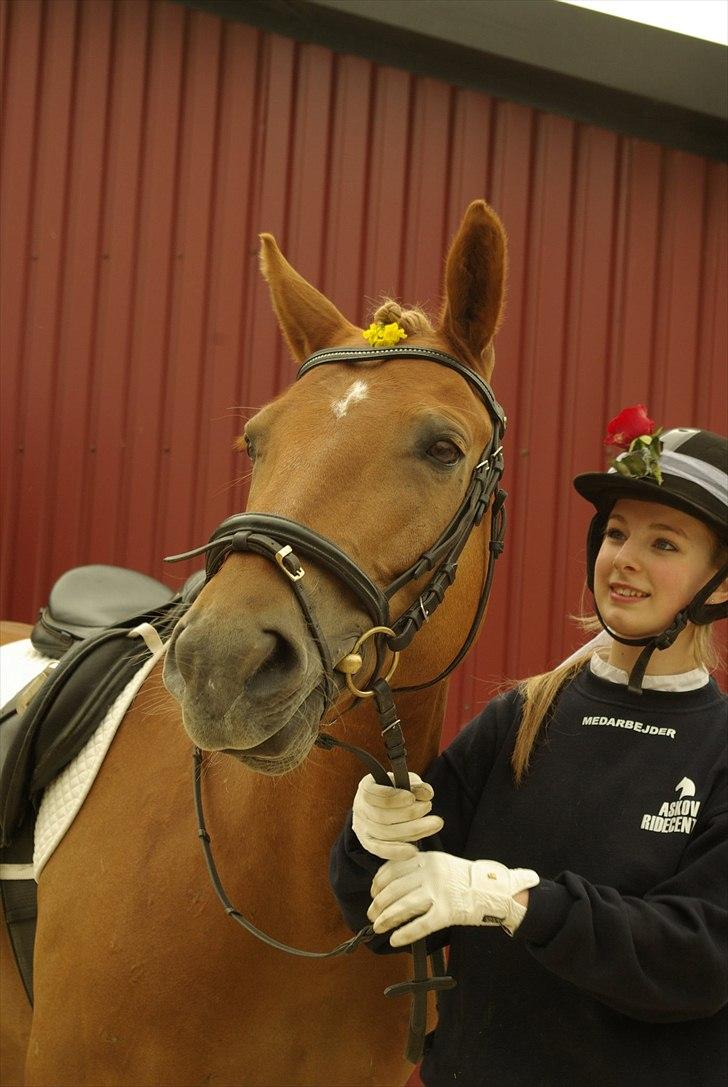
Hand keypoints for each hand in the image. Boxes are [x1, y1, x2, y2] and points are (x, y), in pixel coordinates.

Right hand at [352, 772, 443, 859]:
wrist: (382, 807)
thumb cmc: (397, 790)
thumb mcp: (406, 783)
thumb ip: (416, 786)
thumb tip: (427, 793)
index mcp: (366, 787)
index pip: (373, 793)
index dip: (392, 797)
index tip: (411, 797)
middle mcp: (360, 808)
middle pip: (381, 816)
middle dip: (408, 813)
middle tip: (428, 807)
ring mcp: (362, 828)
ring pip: (384, 834)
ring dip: (411, 830)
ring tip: (434, 824)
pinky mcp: (368, 844)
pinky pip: (380, 851)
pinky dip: (397, 852)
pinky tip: (414, 851)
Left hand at [368, 852, 538, 945]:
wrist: (493, 890)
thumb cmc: (464, 879)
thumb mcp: (441, 864)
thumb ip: (419, 869)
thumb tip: (391, 883)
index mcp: (428, 859)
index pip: (394, 868)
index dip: (378, 882)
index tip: (373, 893)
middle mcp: (431, 873)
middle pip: (395, 888)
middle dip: (379, 903)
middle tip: (371, 914)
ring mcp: (439, 892)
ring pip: (404, 906)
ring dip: (386, 918)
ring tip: (377, 927)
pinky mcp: (448, 912)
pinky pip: (421, 924)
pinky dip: (405, 933)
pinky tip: (395, 940)